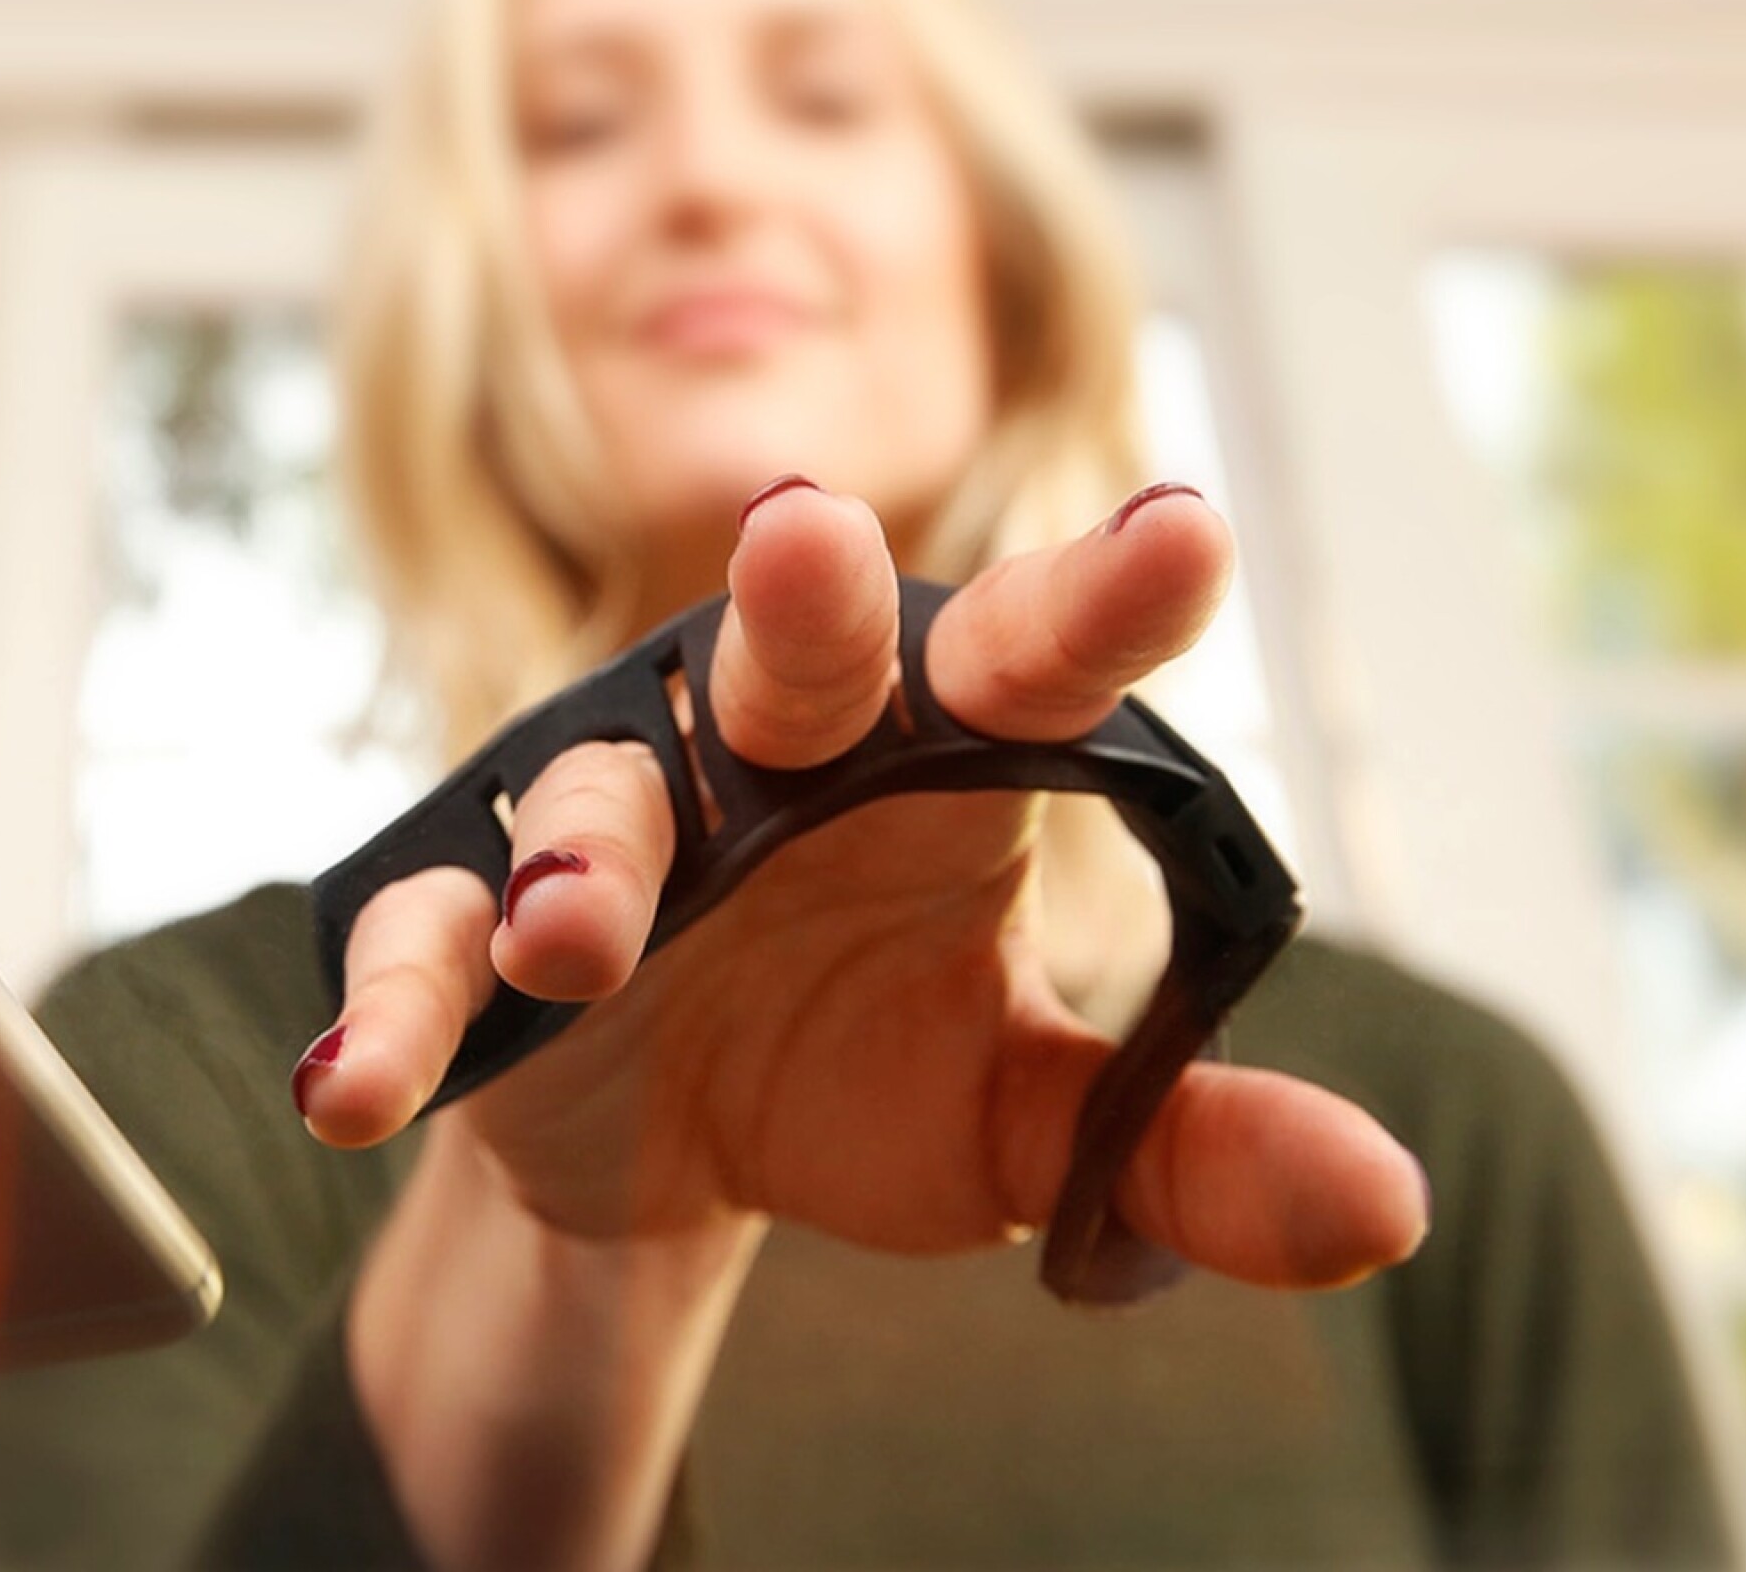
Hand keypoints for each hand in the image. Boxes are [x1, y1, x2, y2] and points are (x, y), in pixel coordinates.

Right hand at [298, 479, 1427, 1289]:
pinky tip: (354, 1092)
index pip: (1025, 662)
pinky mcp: (474, 931)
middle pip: (784, 652)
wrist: (666, 1141)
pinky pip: (421, 945)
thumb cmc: (866, 1063)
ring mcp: (609, 829)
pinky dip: (391, 1013)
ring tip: (575, 937)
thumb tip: (1391, 1212)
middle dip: (795, 606)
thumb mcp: (1028, 1117)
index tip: (1187, 532)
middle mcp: (766, 755)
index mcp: (929, 758)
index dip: (1098, 600)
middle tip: (804, 537)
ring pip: (590, 798)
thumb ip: (1182, 1144)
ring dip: (580, 858)